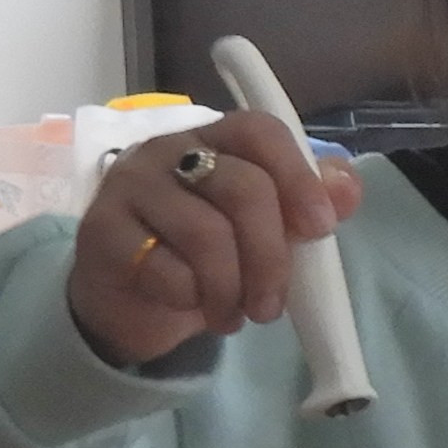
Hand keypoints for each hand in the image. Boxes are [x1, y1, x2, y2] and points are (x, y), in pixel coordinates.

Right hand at [65, 114, 360, 368]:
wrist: (129, 302)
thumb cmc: (201, 259)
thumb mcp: (260, 234)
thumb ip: (304, 207)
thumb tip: (347, 188)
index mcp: (215, 140)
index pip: (260, 132)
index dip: (298, 177)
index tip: (321, 228)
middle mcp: (169, 151)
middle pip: (242, 188)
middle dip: (270, 258)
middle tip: (272, 306)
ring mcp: (130, 186)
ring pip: (206, 233)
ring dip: (231, 288)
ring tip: (235, 316)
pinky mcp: (100, 230)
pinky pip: (164, 269)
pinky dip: (191, 299)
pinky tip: (193, 309)